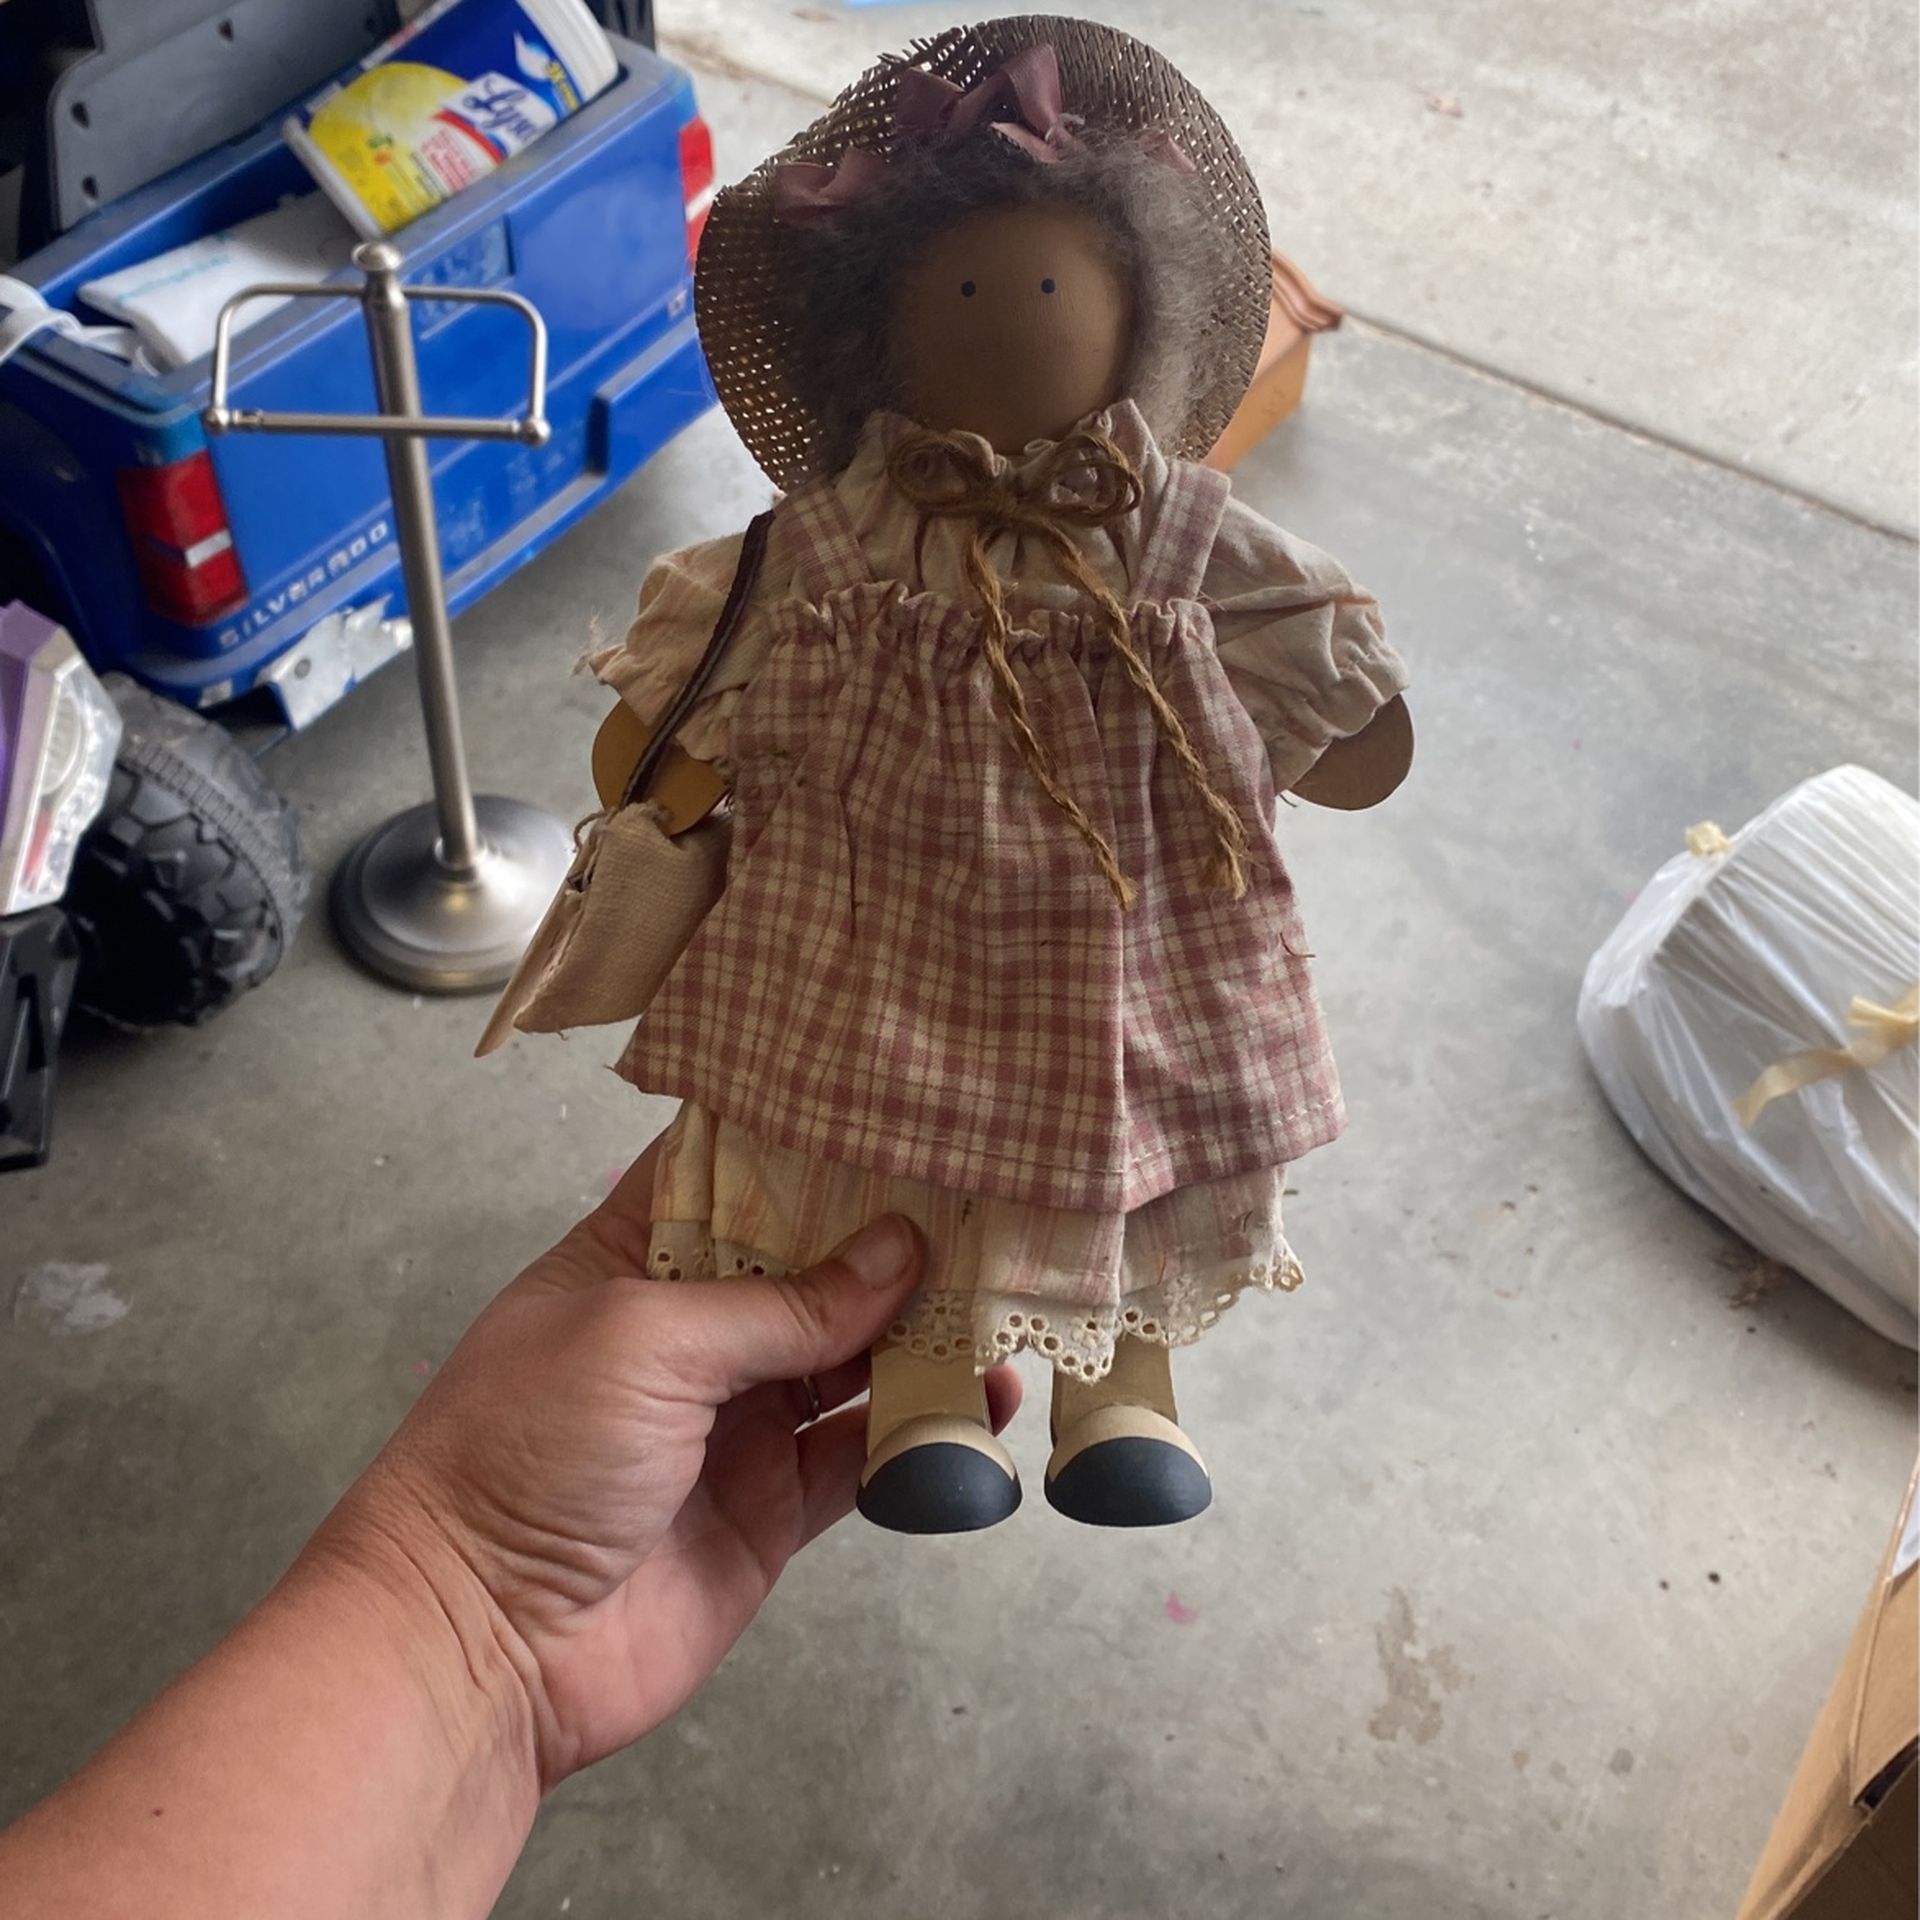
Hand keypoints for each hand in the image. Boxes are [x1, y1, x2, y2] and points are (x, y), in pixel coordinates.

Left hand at [309, 1142, 1020, 1789]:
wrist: (480, 1645)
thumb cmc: (525, 1452)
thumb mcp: (646, 1340)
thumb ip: (782, 1301)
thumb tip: (899, 1250)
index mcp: (631, 1259)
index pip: (733, 1177)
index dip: (811, 1147)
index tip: (903, 1115)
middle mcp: (690, 1332)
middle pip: (811, 1267)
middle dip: (891, 1237)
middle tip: (991, 1198)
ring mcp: (735, 1420)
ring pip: (851, 1357)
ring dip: (923, 1329)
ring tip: (1009, 1288)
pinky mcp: (772, 1505)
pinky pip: (863, 1454)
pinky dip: (926, 1427)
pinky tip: (989, 1395)